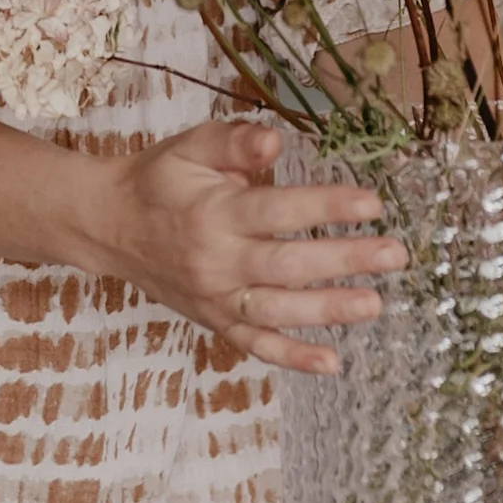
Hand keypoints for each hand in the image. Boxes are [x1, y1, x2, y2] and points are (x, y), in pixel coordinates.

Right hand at [78, 118, 405, 373]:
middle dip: (344, 261)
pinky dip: (291, 357)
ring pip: (276, 312)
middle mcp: (216, 261)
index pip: (278, 211)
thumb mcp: (192, 146)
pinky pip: (254, 346)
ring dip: (328, 310)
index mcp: (214, 213)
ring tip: (375, 304)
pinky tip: (331, 363)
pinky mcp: (213, 321)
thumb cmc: (159, 180)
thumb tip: (275, 139)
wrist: (108, 225)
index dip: (326, 208)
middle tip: (394, 254)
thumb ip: (234, 142)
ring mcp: (215, 298)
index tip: (371, 204)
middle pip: (286, 266)